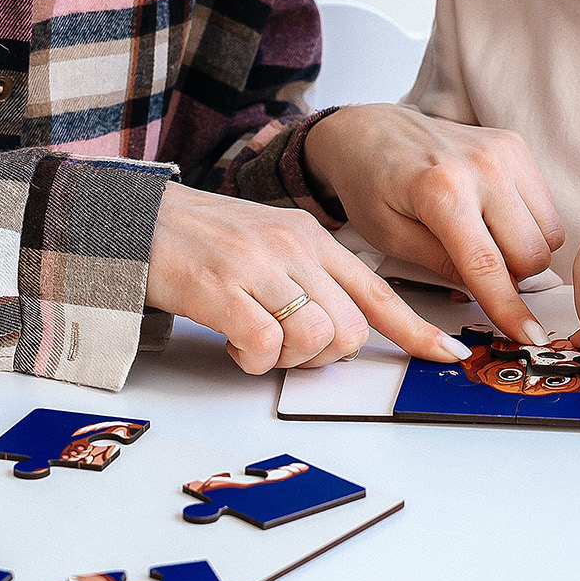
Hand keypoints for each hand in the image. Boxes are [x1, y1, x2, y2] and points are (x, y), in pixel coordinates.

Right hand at [146, 181, 473, 376]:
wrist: (133, 220)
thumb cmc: (199, 240)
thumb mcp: (269, 244)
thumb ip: (309, 277)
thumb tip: (342, 328)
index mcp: (311, 237)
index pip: (378, 290)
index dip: (416, 330)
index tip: (446, 354)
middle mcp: (292, 246)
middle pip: (351, 329)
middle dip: (325, 358)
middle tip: (287, 348)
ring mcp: (256, 265)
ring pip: (314, 340)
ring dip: (286, 361)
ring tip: (256, 342)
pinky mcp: (220, 288)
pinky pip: (264, 346)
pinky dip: (252, 360)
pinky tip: (234, 344)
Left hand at [301, 106, 563, 346]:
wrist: (370, 130)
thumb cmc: (370, 184)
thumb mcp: (389, 237)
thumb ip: (441, 266)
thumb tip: (486, 295)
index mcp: (442, 191)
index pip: (487, 265)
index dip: (509, 308)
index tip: (527, 336)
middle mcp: (482, 165)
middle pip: (531, 253)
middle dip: (512, 278)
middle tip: (475, 270)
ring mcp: (504, 151)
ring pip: (548, 233)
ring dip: (523, 252)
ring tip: (483, 242)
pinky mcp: (515, 145)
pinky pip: (545, 206)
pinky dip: (528, 225)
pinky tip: (493, 219)